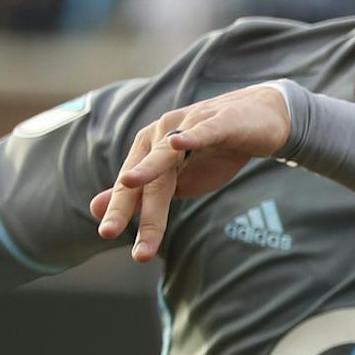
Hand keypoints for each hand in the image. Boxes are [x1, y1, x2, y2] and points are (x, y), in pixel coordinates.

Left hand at [90, 83, 294, 262]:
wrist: (259, 119)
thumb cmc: (215, 152)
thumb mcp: (176, 179)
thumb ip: (138, 195)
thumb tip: (95, 210)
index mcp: (149, 151)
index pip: (132, 188)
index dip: (119, 210)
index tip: (105, 234)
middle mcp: (162, 135)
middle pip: (146, 179)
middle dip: (131, 207)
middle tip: (109, 232)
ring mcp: (189, 125)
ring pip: (167, 156)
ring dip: (149, 170)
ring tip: (129, 183)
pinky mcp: (220, 122)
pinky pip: (203, 130)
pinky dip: (192, 136)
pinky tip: (179, 143)